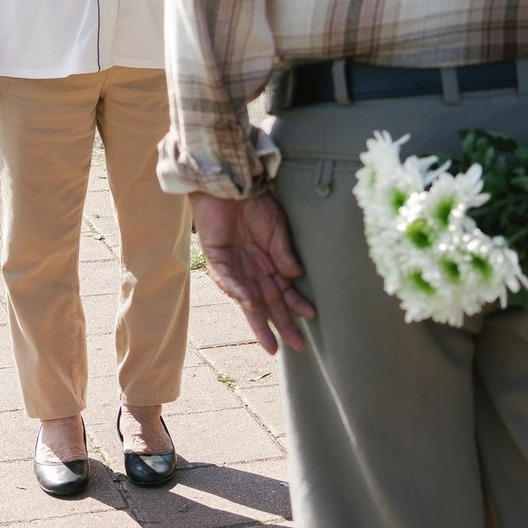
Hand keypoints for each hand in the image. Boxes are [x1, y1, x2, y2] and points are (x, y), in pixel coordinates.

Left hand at [189, 192, 315, 354]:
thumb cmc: (255, 202)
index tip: (312, 317)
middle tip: (297, 345)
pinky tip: (250, 304)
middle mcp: (252, 269)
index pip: (284, 290)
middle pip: (268, 303)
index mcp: (269, 262)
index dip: (297, 305)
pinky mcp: (216, 257)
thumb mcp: (277, 228)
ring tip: (272, 343)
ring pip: (248, 300)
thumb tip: (297, 277)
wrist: (231, 182)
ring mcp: (234, 266)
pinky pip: (227, 279)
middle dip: (282, 324)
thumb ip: (284, 253)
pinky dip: (238, 291)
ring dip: (259, 321)